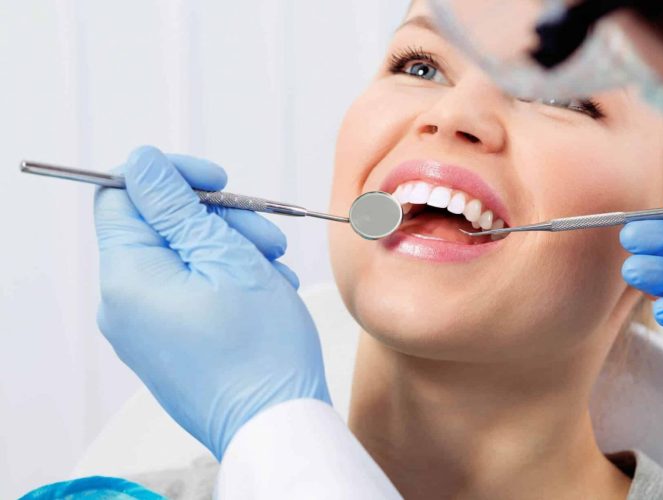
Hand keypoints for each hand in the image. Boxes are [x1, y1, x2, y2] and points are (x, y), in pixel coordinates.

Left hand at [94, 146, 329, 459]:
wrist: (275, 423)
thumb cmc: (260, 349)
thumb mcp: (227, 257)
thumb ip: (177, 206)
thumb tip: (141, 164)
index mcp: (127, 277)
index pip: (122, 194)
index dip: (170, 176)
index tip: (218, 180)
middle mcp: (122, 303)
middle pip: (157, 225)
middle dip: (216, 218)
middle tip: (265, 237)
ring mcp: (141, 327)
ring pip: (179, 256)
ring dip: (230, 248)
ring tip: (273, 270)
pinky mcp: (164, 343)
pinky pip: (186, 290)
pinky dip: (225, 279)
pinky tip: (264, 290)